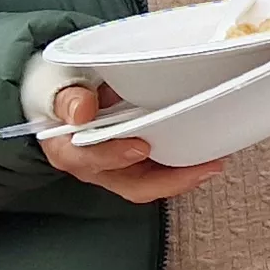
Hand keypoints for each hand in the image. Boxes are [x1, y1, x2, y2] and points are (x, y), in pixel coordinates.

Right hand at [41, 83, 226, 204]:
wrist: (63, 91)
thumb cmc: (59, 89)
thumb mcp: (55, 85)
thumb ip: (66, 97)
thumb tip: (81, 111)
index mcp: (69, 150)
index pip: (91, 161)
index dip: (115, 156)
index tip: (140, 147)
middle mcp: (96, 167)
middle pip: (133, 185)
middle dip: (170, 181)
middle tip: (203, 167)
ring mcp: (119, 169)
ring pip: (153, 184)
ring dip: (184, 177)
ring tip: (214, 163)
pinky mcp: (137, 164)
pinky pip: (162, 172)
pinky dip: (184, 167)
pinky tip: (207, 156)